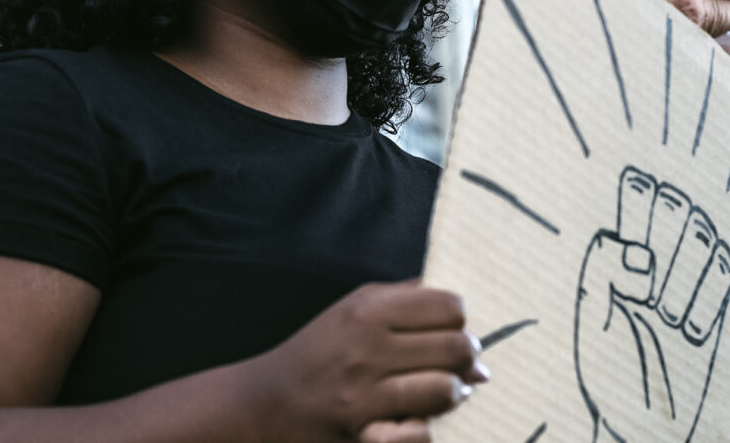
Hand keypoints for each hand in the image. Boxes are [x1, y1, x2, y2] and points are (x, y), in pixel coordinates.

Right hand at [243, 280, 486, 442]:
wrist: (263, 404)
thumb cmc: (317, 354)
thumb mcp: (351, 310)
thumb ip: (404, 300)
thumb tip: (466, 320)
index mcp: (366, 309)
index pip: (447, 306)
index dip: (458, 320)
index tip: (449, 331)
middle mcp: (366, 346)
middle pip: (456, 346)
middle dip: (466, 358)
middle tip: (458, 366)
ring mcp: (363, 393)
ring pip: (446, 390)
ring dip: (453, 394)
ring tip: (442, 393)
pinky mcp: (362, 435)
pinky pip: (422, 435)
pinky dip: (425, 431)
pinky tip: (416, 422)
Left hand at [576, 168, 729, 442]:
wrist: (638, 420)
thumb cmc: (607, 369)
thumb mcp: (591, 316)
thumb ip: (602, 269)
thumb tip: (638, 251)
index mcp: (615, 252)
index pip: (639, 193)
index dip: (641, 199)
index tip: (635, 244)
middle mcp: (653, 257)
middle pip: (676, 207)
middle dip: (666, 242)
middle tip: (646, 292)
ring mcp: (685, 278)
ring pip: (702, 235)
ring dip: (684, 276)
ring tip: (663, 317)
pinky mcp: (712, 303)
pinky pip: (724, 271)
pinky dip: (708, 297)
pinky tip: (687, 330)